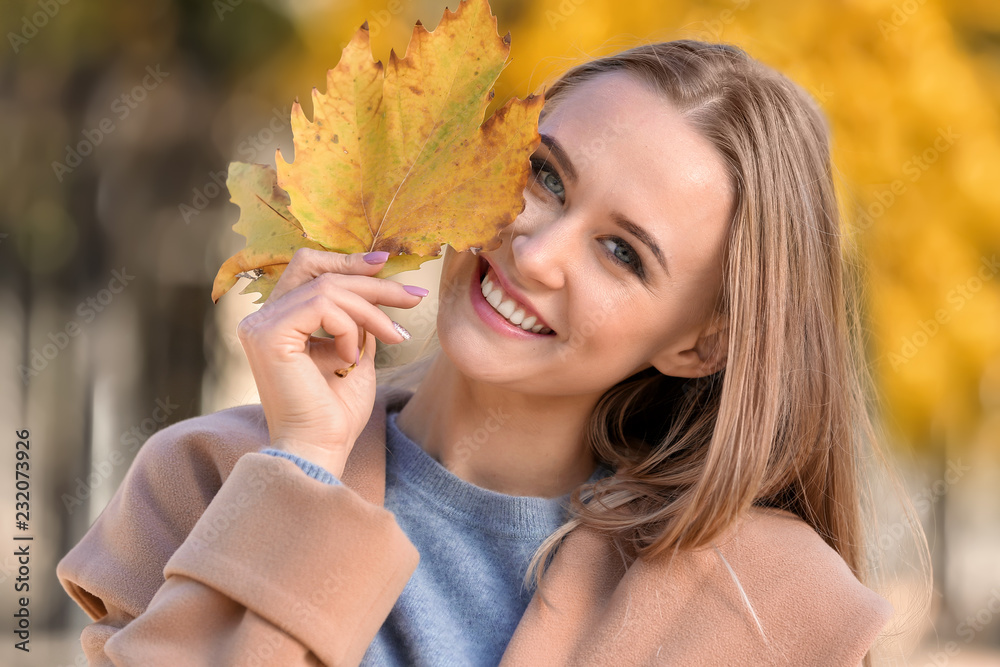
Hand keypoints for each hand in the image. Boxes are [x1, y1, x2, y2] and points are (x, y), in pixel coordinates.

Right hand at [235, 248, 426, 475]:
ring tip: (393, 338)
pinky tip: (352, 358)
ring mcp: (260, 325)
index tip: (385, 263)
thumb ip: (355, 318)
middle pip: (320, 272)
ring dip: (371, 311)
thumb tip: (375, 284)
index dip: (345, 260)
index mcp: (277, 321)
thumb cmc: (337, 412)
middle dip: (372, 282)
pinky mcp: (268, 334)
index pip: (308, 269)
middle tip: (413, 298)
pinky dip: (349, 327)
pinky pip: (323, 306)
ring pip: (328, 288)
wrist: (321, 450)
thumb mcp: (355, 352)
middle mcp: (261, 319)